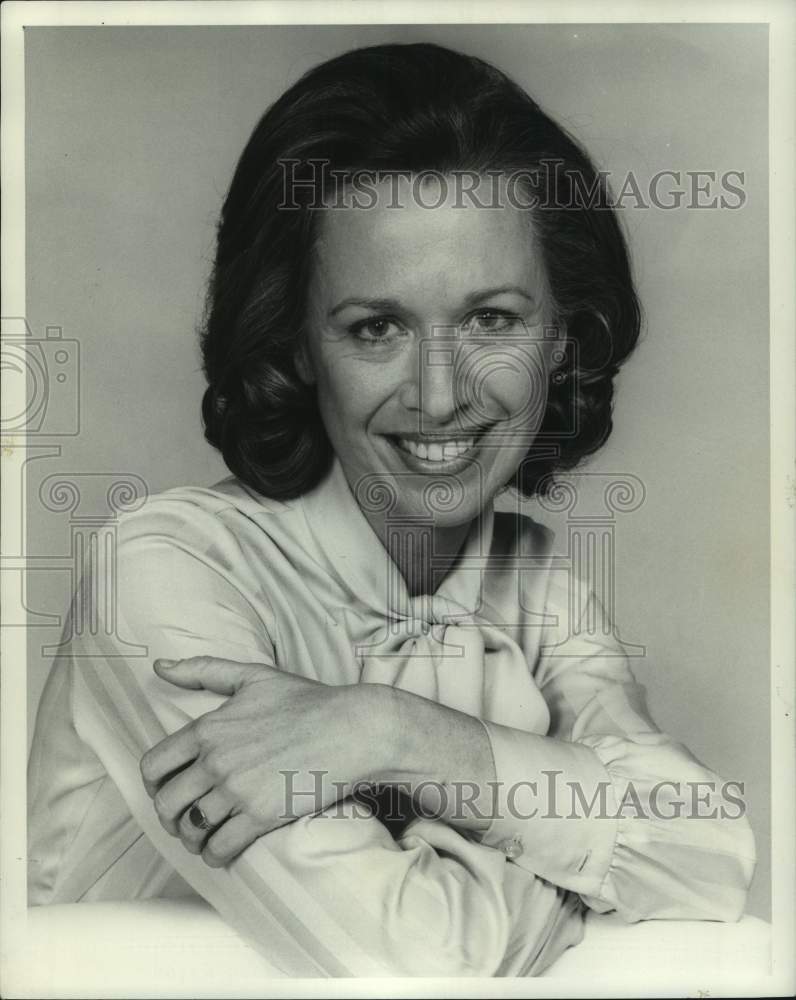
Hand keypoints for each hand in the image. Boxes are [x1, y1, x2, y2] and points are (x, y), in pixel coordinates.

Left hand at [140, 656, 371, 865]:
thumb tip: (159, 667)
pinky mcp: (261, 816)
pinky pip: (219, 848)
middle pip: (166, 804)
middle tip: (183, 820)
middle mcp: (216, 760)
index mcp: (209, 728)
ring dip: (192, 839)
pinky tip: (221, 851)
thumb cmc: (306, 701)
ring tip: (202, 837)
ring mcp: (237, 790)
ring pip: (191, 829)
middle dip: (170, 817)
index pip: (154, 766)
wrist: (351, 729)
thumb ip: (203, 670)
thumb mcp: (253, 676)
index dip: (152, 786)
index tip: (165, 791)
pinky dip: (214, 855)